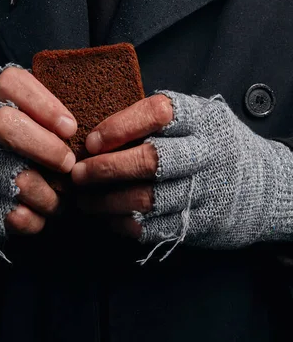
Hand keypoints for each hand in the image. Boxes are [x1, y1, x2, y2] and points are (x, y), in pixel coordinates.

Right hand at [0, 66, 76, 233]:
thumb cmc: (20, 146)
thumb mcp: (34, 120)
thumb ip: (57, 116)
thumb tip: (103, 119)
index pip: (11, 82)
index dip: (43, 103)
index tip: (71, 128)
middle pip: (4, 125)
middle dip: (46, 148)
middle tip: (69, 164)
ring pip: (11, 177)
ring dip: (46, 193)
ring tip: (62, 198)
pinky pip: (7, 213)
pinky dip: (33, 218)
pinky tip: (42, 214)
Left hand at [72, 91, 292, 250]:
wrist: (264, 187)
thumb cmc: (214, 145)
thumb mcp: (198, 118)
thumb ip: (156, 120)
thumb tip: (97, 136)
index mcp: (202, 120)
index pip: (158, 114)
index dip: (120, 126)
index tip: (92, 140)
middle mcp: (206, 154)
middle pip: (151, 160)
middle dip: (106, 168)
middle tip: (77, 173)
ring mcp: (205, 191)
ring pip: (147, 199)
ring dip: (106, 201)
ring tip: (83, 199)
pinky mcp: (200, 223)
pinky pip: (154, 227)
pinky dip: (123, 224)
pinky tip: (106, 218)